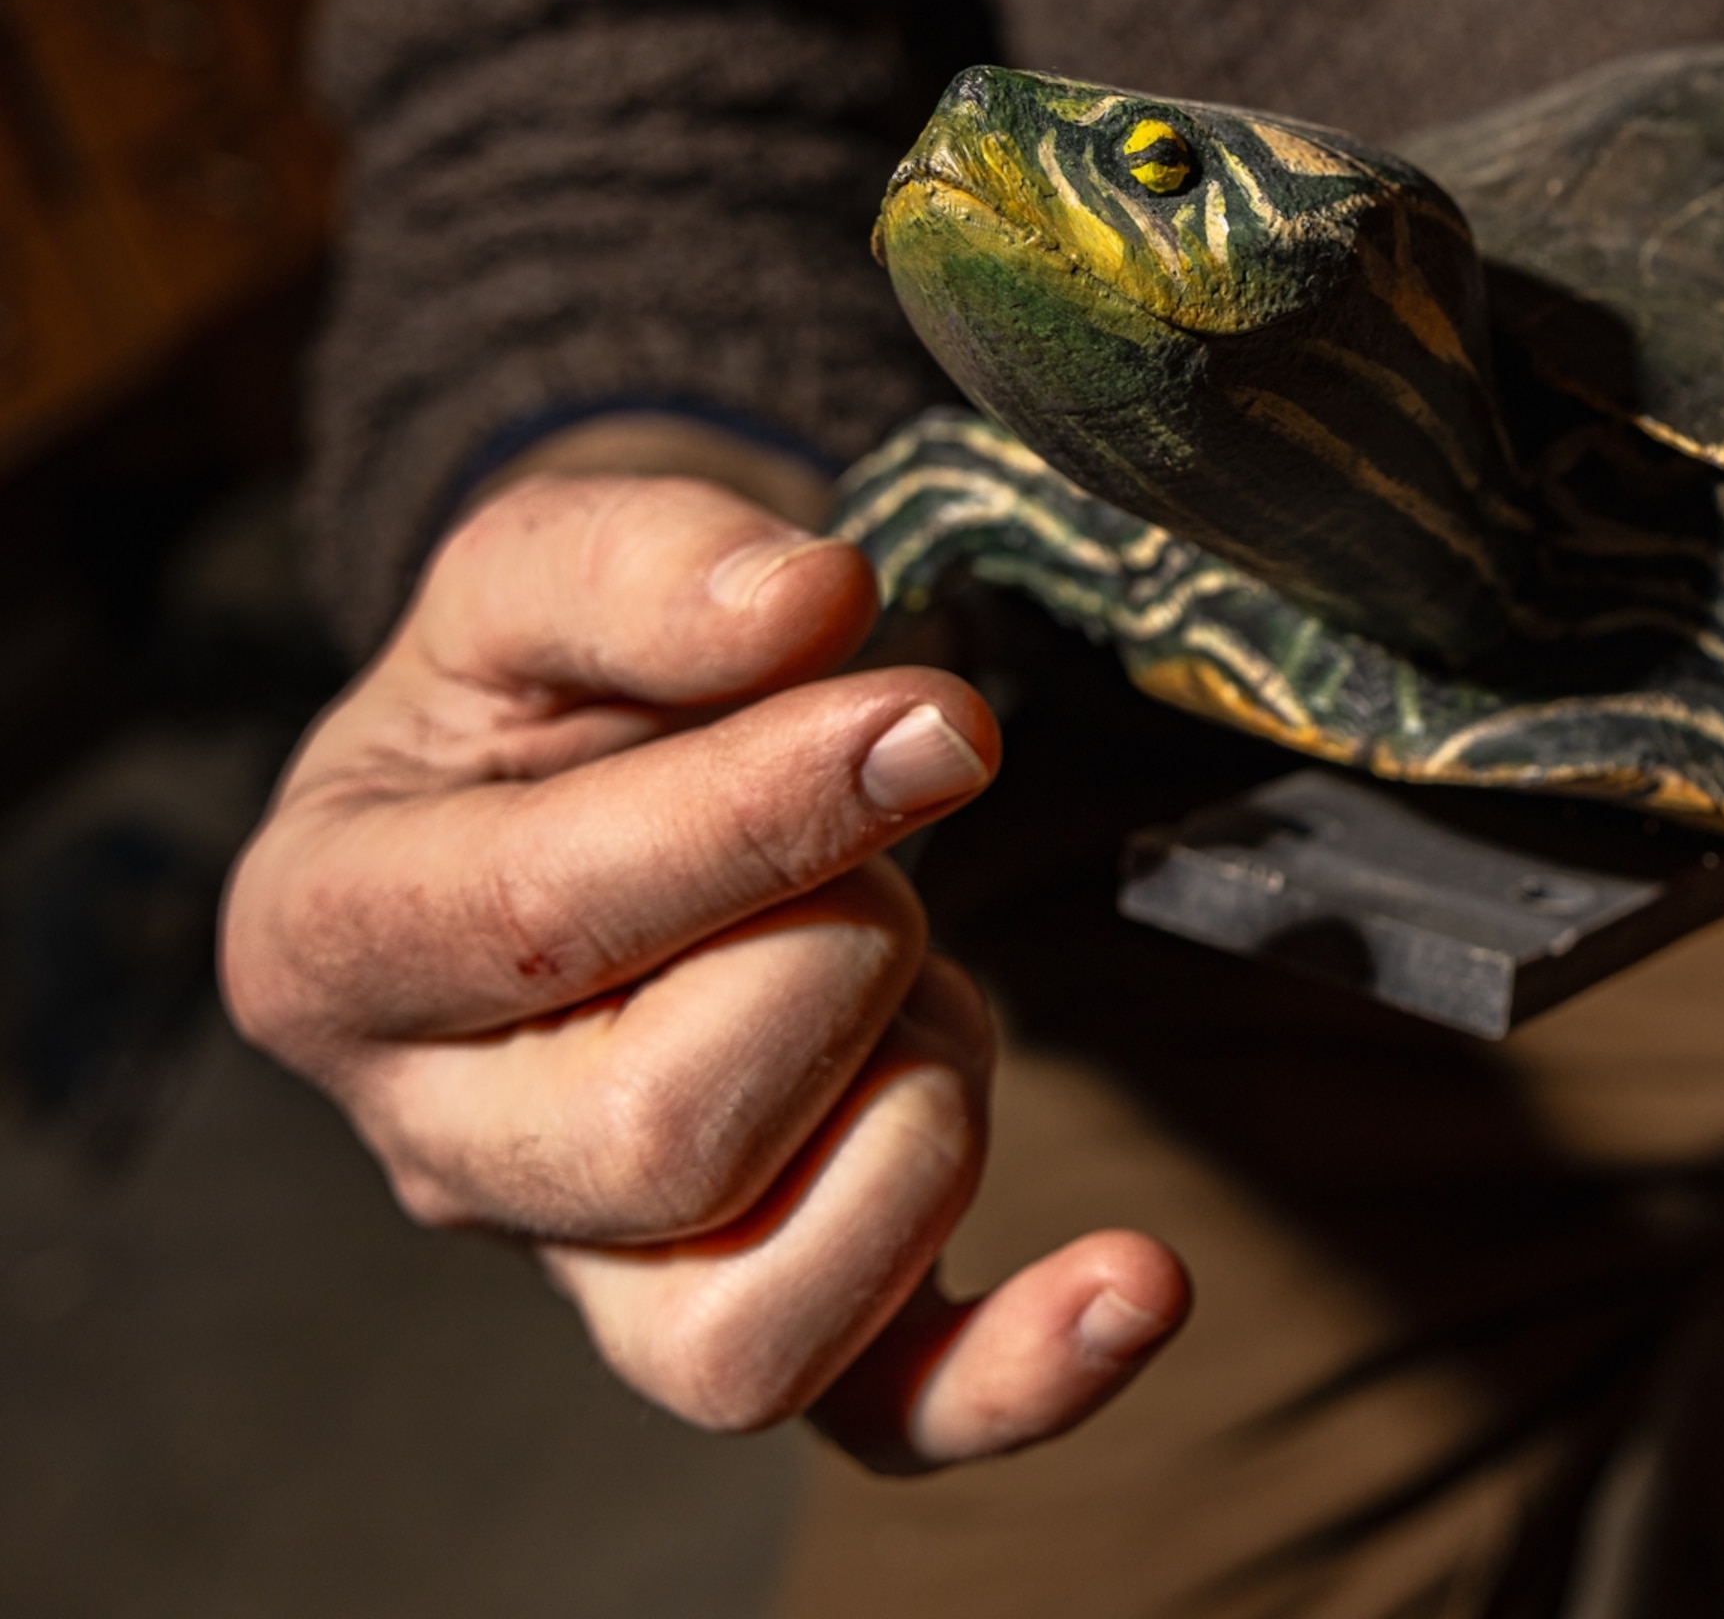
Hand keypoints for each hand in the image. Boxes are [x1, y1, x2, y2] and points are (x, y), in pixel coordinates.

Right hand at [220, 466, 1186, 1468]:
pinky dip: (1018, 1377)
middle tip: (874, 857)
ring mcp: (587, 1262)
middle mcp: (436, 1142)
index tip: (939, 722)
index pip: (544, 922)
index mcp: (333, 937)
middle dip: (840, 965)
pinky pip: (875, 1418)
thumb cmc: (559, 679)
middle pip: (661, 1143)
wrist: (594, 772)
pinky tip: (1139, 1279)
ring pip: (748, 1330)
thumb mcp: (543, 555)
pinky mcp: (741, 1312)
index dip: (767, 817)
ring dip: (908, 1123)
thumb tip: (806, 603)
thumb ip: (648, 561)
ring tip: (910, 991)